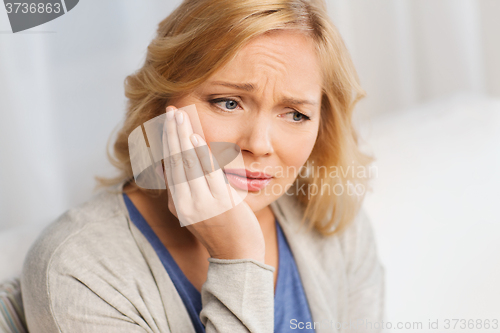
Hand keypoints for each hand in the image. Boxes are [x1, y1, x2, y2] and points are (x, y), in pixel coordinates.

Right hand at [161, 105, 265, 262]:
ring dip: (183, 137)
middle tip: (171, 110)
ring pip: (188, 164)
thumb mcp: (195, 211)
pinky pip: (208, 173)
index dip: (168, 141)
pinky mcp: (221, 203)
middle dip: (173, 134)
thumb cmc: (221, 229)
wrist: (238, 254)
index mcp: (177, 204)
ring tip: (179, 116)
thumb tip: (180, 162)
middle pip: (176, 161)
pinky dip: (200, 153)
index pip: (170, 165)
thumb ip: (186, 189)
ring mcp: (202, 204)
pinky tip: (195, 137)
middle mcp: (185, 203)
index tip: (168, 120)